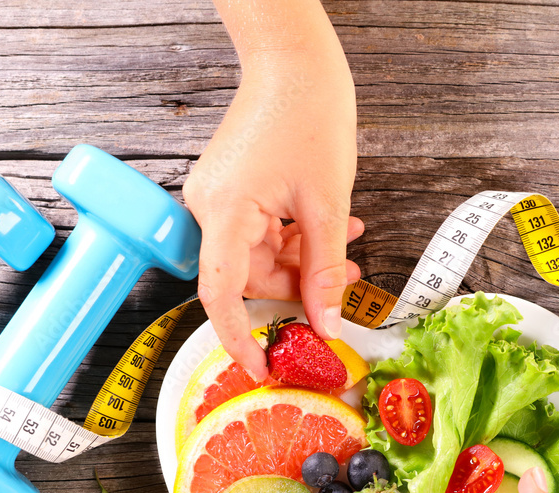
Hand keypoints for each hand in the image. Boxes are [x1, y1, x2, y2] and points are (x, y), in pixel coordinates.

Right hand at [183, 9, 359, 378]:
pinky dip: (294, 236)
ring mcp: (218, 197)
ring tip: (349, 247)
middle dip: (298, 287)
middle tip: (342, 291)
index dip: (237, 339)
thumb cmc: (309, 113)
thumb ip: (325, 270)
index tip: (261, 369)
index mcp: (223, 213)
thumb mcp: (328, 203)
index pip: (220, 295)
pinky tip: (332, 229)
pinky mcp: (232, 189)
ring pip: (260, 256)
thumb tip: (326, 323)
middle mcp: (209, 208)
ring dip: (304, 259)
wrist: (295, 58)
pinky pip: (261, 231)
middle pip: (248, 277)